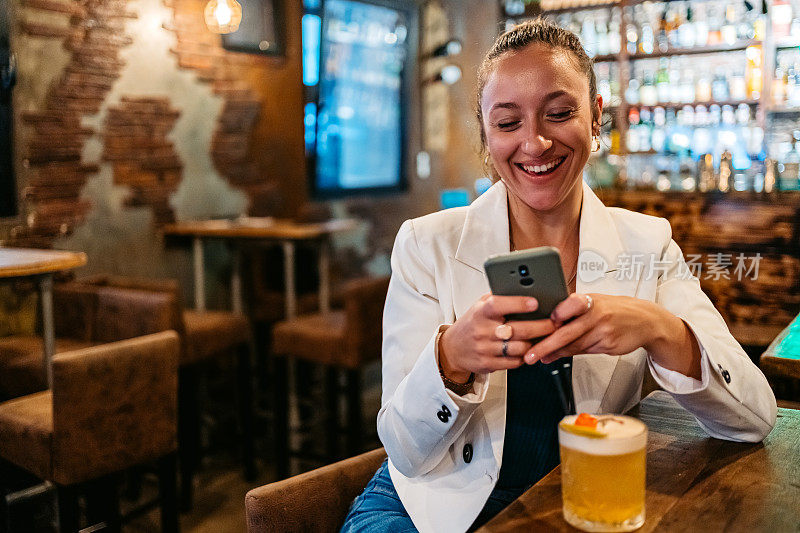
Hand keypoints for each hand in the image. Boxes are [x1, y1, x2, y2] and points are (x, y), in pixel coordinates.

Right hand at [439, 294, 556, 381]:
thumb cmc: (472, 323)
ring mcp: (485, 349)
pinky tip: (528, 349)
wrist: (453, 348)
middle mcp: (482, 330)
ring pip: (520, 348)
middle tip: (555, 323)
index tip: (535, 302)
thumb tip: (525, 288)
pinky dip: (525, 356)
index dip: (518, 303)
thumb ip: (499, 298)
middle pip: (519, 330)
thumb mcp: (480, 306)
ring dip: (535, 343)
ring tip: (544, 337)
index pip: (499, 305)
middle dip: (542, 326)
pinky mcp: (488, 364)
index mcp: (481, 312)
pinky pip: (514, 362)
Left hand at [525, 293, 700, 378]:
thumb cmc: (615, 309)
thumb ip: (572, 311)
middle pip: (567, 332)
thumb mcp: (594, 302)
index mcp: (590, 300)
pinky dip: (568, 354)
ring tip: (538, 356)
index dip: (558, 313)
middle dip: (545, 344)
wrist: (646, 320)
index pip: (572, 304)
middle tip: (529, 353)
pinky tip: (557, 355)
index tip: (545, 320)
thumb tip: (547, 323)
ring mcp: (603, 331)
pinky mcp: (608, 345)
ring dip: (553, 352)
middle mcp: (596, 314)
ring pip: (573, 345)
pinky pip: (583, 351)